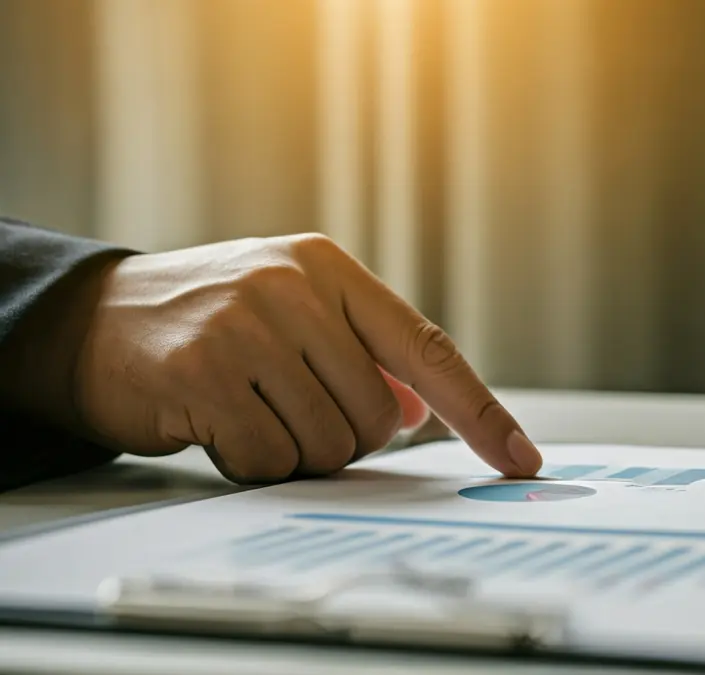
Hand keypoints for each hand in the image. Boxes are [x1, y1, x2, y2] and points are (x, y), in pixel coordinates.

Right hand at [71, 234, 540, 482]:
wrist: (94, 320)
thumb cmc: (210, 320)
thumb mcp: (292, 308)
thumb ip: (361, 352)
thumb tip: (419, 410)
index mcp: (329, 270)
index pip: (428, 348)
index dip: (480, 410)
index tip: (520, 456)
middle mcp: (294, 289)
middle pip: (378, 417)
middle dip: (344, 436)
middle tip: (289, 409)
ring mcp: (247, 329)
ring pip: (329, 445)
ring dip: (295, 451)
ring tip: (249, 408)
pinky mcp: (204, 375)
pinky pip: (271, 462)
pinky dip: (251, 462)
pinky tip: (218, 425)